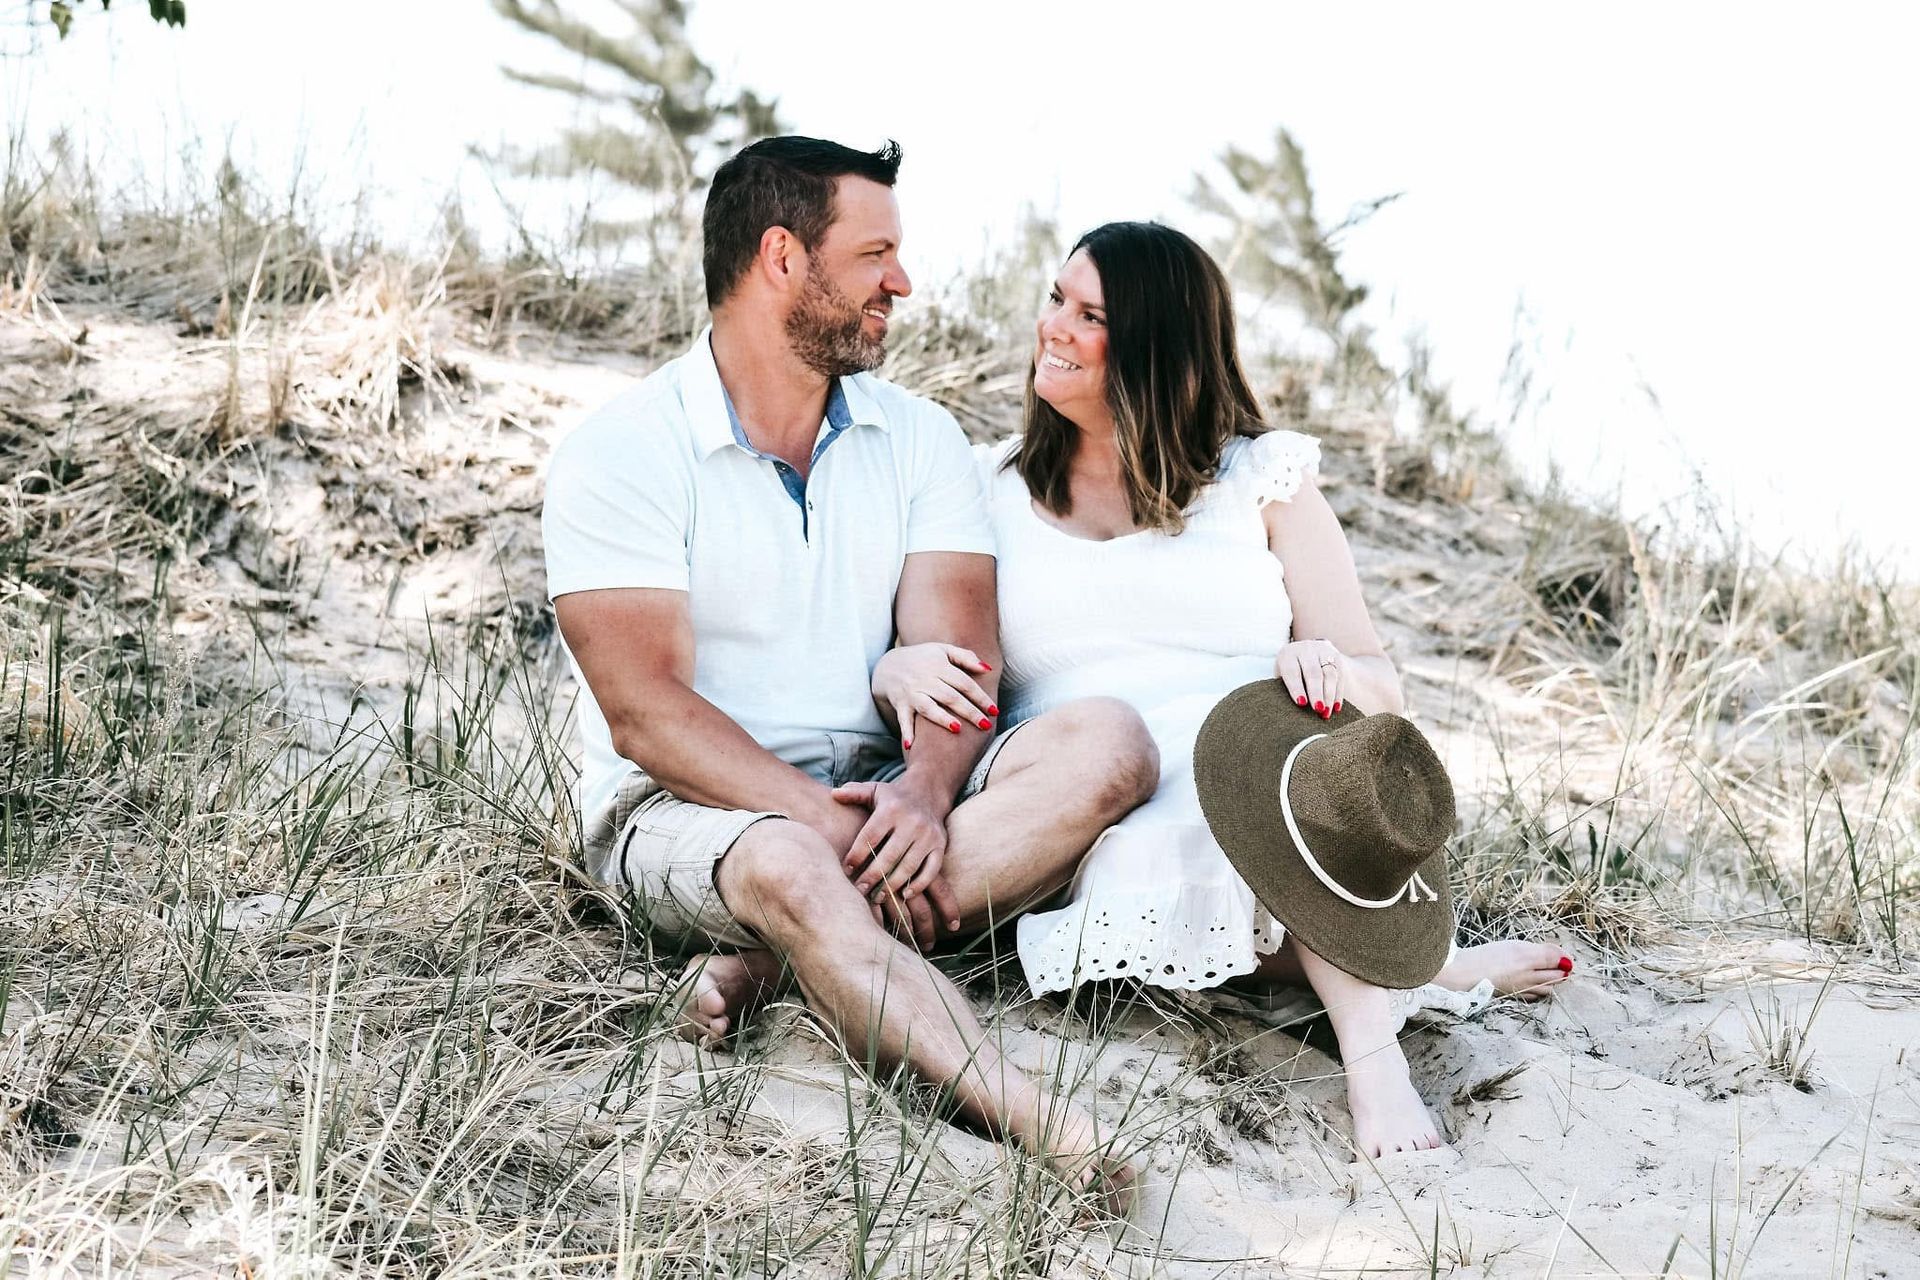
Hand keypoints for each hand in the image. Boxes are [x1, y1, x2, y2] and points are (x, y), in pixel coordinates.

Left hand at [830, 777, 962, 948]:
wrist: (928, 793)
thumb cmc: (893, 798)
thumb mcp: (874, 790)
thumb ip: (854, 793)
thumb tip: (834, 794)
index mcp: (892, 809)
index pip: (871, 836)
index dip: (857, 855)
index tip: (846, 870)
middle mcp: (912, 822)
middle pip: (889, 856)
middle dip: (872, 876)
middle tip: (859, 890)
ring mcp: (928, 835)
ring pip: (909, 866)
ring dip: (892, 885)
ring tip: (877, 897)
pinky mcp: (940, 846)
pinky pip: (931, 870)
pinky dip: (919, 884)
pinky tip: (905, 895)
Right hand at [871, 643, 996, 748]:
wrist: (889, 665)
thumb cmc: (924, 659)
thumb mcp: (943, 651)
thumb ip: (966, 657)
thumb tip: (988, 669)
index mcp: (939, 666)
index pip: (964, 683)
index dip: (980, 697)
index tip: (994, 711)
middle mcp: (925, 679)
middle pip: (950, 696)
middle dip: (968, 711)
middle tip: (985, 725)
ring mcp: (911, 692)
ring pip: (928, 707)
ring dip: (941, 718)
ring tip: (957, 729)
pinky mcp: (900, 704)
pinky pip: (903, 719)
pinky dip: (906, 731)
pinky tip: (910, 745)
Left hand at [1275, 638, 1346, 719]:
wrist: (1305, 652)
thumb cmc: (1290, 672)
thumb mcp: (1283, 676)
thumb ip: (1286, 688)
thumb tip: (1295, 709)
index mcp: (1288, 654)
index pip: (1292, 671)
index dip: (1296, 688)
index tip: (1301, 703)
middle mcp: (1306, 649)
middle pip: (1313, 672)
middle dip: (1316, 692)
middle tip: (1318, 709)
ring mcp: (1323, 651)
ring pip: (1329, 674)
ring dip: (1329, 695)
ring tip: (1327, 712)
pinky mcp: (1336, 656)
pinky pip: (1340, 676)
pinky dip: (1338, 693)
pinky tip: (1336, 707)